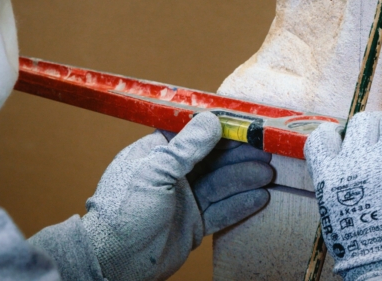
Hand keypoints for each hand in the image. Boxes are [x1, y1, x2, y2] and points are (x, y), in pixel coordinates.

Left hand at [81, 112, 272, 280]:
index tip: (245, 124)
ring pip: (221, 184)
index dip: (220, 129)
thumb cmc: (123, 212)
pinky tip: (260, 197)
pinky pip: (222, 210)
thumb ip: (186, 147)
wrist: (113, 262)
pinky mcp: (194, 224)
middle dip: (239, 155)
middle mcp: (173, 175)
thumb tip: (212, 120)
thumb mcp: (155, 172)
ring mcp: (185, 200)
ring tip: (267, 173)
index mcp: (157, 154)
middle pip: (212, 159)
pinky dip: (240, 204)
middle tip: (265, 149)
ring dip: (244, 178)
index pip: (193, 135)